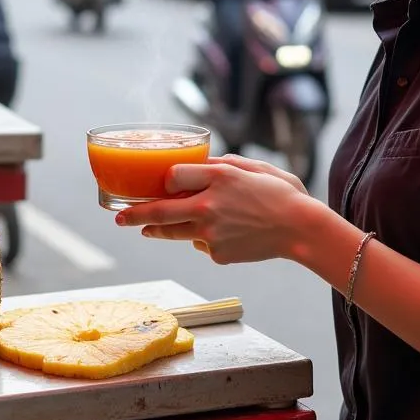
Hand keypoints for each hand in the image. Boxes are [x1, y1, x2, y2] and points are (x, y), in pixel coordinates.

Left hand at [116, 160, 315, 263]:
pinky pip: (200, 244)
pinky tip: (221, 232)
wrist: (300, 229)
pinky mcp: (216, 254)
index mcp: (218, 178)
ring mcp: (211, 233)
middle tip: (118, 218)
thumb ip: (221, 165)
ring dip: (154, 230)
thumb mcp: (252, 167)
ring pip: (172, 232)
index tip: (158, 181)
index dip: (163, 179)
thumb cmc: (280, 192)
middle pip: (160, 211)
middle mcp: (209, 206)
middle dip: (135, 215)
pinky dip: (202, 238)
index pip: (172, 176)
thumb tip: (198, 166)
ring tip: (144, 228)